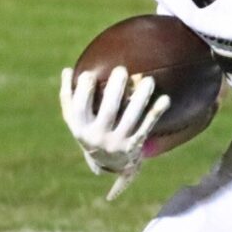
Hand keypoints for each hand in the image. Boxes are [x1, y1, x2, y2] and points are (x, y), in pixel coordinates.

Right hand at [59, 65, 170, 200]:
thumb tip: (67, 70)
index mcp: (81, 128)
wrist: (108, 162)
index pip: (80, 108)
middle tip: (121, 70)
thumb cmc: (90, 129)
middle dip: (115, 89)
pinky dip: (155, 113)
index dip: (84, 91)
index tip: (91, 74)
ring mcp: (118, 142)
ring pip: (131, 118)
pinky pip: (146, 127)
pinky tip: (165, 99)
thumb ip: (69, 96)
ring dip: (140, 98)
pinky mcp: (134, 145)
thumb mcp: (74, 119)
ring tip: (148, 80)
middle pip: (108, 111)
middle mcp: (99, 137)